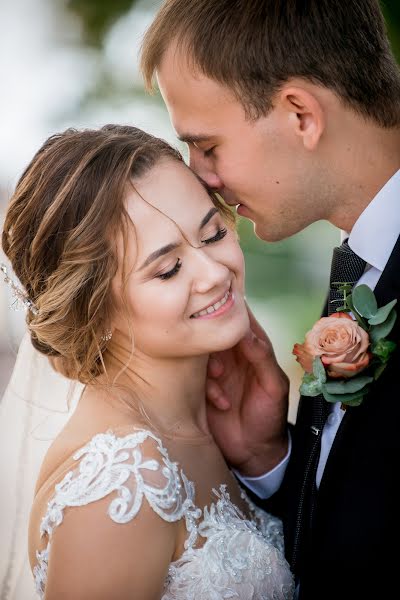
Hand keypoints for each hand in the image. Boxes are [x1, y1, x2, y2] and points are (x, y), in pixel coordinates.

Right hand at [206, 304, 288, 476]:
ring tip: (220, 380)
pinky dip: (207, 388)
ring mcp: (215, 370)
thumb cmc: (270, 417)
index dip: (231, 309)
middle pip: (214, 331)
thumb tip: (244, 330)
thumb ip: (262, 356)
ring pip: (201, 352)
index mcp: (253, 347)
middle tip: (221, 360)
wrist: (253, 453)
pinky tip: (221, 403)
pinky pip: (193, 375)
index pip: (241, 318)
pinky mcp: (201, 386)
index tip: (220, 310)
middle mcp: (233, 354)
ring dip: (209, 366)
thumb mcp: (273, 386)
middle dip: (213, 342)